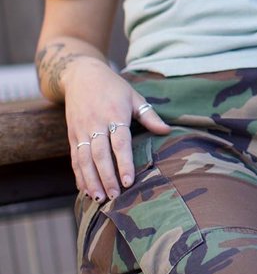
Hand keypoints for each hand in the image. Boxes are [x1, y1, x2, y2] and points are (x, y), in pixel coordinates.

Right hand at [63, 59, 169, 201]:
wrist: (81, 75)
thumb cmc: (113, 87)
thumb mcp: (133, 96)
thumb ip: (149, 116)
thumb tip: (167, 131)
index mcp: (114, 114)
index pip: (120, 143)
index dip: (124, 163)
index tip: (129, 181)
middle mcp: (95, 124)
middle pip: (100, 155)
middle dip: (106, 177)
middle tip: (114, 196)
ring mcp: (81, 131)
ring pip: (84, 159)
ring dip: (91, 180)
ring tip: (98, 198)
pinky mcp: (72, 135)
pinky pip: (74, 158)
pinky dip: (79, 175)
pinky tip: (84, 189)